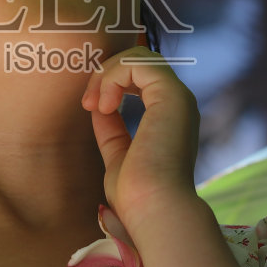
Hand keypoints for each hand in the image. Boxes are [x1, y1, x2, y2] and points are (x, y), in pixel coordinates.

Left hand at [80, 45, 201, 222]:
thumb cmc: (137, 196)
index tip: (91, 108)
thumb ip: (112, 131)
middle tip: (89, 103)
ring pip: (140, 56)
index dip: (110, 82)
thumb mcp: (117, 156)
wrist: (154, 210)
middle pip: (140, 61)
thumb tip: (100, 109)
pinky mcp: (171, 95)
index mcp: (169, 117)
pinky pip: (138, 62)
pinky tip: (105, 105)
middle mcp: (178, 104)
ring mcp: (178, 98)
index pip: (141, 77)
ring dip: (107, 73)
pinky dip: (113, 76)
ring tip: (95, 104)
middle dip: (107, 73)